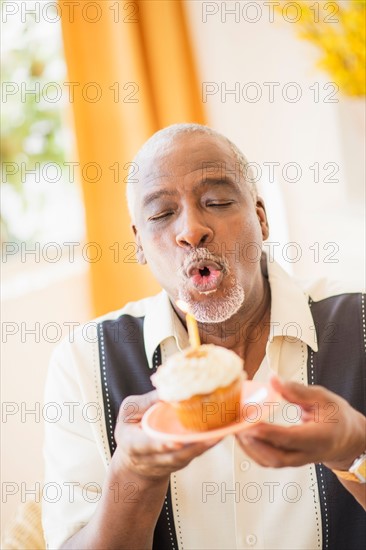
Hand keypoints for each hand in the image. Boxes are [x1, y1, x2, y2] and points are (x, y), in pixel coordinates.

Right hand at [113, 391, 221, 480]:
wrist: (134, 459)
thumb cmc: (131, 428)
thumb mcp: (130, 412)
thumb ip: (146, 402)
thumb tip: (168, 387)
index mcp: (134, 444)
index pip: (147, 446)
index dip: (162, 445)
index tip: (177, 442)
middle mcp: (152, 458)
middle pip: (174, 456)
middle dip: (192, 449)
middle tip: (209, 438)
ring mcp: (169, 463)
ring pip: (188, 457)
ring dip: (204, 447)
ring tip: (220, 434)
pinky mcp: (182, 461)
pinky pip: (194, 454)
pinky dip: (206, 445)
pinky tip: (220, 434)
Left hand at [236, 377, 365, 469]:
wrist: (346, 439)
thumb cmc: (336, 417)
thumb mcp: (323, 397)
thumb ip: (297, 391)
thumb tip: (273, 380)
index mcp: (319, 437)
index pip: (291, 439)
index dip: (269, 433)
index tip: (250, 423)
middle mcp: (307, 453)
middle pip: (277, 456)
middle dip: (253, 442)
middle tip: (236, 425)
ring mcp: (297, 460)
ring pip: (269, 461)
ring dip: (248, 446)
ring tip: (234, 427)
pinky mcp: (288, 460)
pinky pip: (267, 460)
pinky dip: (251, 449)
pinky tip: (241, 434)